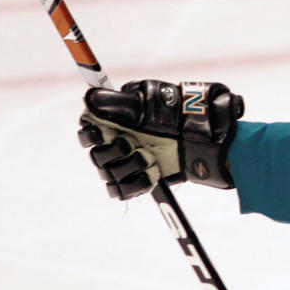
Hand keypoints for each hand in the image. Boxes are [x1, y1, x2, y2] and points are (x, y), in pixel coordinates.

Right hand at [77, 80, 243, 199]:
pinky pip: (120, 191)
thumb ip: (116, 101)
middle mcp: (116, 142)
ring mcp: (126, 162)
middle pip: (96, 156)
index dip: (92, 136)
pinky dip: (135, 185)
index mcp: (113, 120)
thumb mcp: (148, 102)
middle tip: (134, 146)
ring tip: (150, 160)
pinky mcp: (138, 180)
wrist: (203, 138)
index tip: (107, 134)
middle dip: (115, 153)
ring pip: (108, 175)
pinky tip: (152, 175)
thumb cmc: (177, 115)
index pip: (86, 132)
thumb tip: (89, 98)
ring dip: (129, 168)